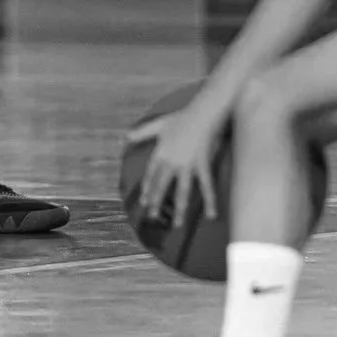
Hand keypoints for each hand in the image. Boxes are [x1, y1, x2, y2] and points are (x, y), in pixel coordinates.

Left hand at [126, 94, 228, 226]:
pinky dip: (210, 201)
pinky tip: (211, 215)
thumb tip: (125, 136)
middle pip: (162, 185)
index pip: (151, 174)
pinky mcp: (202, 164)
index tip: (145, 202)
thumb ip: (142, 132)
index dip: (148, 189)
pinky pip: (206, 186)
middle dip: (157, 202)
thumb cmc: (183, 116)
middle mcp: (171, 160)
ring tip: (178, 225)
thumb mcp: (159, 123)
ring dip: (180, 210)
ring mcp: (187, 164)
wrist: (203, 111)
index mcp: (161, 152)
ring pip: (182, 191)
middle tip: (152, 218)